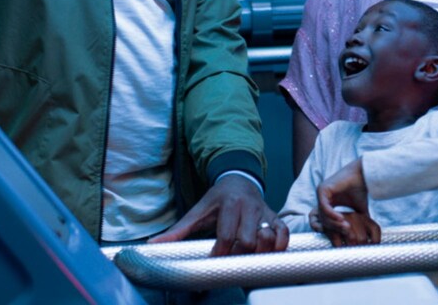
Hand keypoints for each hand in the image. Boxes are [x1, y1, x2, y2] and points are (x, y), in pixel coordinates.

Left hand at [148, 174, 288, 255]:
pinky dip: (280, 244)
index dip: (220, 251)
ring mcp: (264, 212)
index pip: (227, 234)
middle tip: (231, 260)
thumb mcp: (197, 210)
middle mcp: (249, 207)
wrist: (239, 178)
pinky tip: (270, 251)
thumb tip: (154, 244)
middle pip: (248, 240)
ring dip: (260, 251)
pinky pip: (284, 232)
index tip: (215, 258)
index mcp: (229, 204)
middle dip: (238, 254)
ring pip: (268, 237)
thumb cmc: (217, 198)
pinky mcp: (275, 217)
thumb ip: (178, 229)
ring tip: (249, 257)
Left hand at [315, 158, 380, 244]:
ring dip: (334, 223)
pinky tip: (342, 219)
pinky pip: (324, 206)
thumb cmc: (361, 190)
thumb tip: (363, 240)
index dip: (329, 231)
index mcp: (328, 203)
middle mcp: (322, 199)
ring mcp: (321, 194)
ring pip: (323, 215)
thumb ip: (357, 223)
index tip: (339, 239)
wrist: (363, 175)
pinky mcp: (322, 189)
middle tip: (347, 233)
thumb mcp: (358, 211)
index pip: (323, 221)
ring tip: (347, 227)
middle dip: (334, 229)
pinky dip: (332, 214)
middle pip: (323, 220)